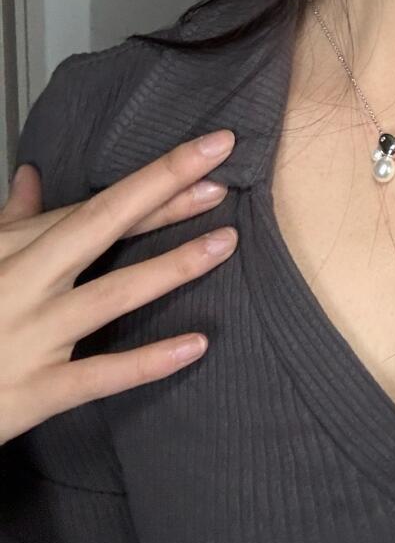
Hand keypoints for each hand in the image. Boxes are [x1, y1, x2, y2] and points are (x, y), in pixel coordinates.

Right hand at [0, 130, 238, 445]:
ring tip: (224, 243)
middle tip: (221, 172)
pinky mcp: (33, 391)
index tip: (208, 151)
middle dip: (161, 194)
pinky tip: (195, 344)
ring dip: (168, 268)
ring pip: (108, 295)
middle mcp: (25, 283)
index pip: (95, 206)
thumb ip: (10, 221)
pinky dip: (147, 362)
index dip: (154, 179)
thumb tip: (30, 174)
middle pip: (100, 227)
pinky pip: (97, 375)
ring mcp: (31, 336)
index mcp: (16, 249)